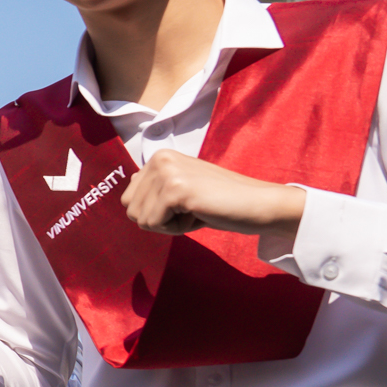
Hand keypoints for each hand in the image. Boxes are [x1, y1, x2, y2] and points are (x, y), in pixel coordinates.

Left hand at [121, 149, 304, 241]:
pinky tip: (199, 214)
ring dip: (169, 224)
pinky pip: (154, 224)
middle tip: (191, 209)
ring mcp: (167, 172)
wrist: (258, 204)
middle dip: (159, 219)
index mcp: (158, 157)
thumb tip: (127, 192)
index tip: (186, 204)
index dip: (156, 212)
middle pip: (130, 209)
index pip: (129, 199)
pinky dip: (176, 229)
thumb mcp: (180, 189)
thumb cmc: (221, 202)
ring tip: (196, 210)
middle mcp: (159, 159)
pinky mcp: (175, 190)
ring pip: (141, 219)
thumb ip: (155, 188)